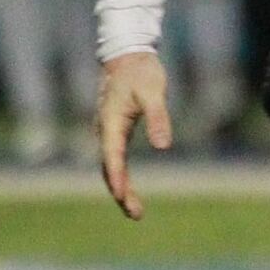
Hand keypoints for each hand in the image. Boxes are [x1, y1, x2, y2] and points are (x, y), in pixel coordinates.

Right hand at [94, 52, 171, 219]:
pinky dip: (119, 175)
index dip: (118, 179)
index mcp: (111, 123)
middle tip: (136, 215)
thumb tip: (163, 147)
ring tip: (134, 210)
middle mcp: (105, 131)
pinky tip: (128, 187)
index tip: (124, 198)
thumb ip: (158, 118)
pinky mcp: (115, 130)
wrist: (128, 55)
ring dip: (120, 188)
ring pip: (110, 166)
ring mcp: (108, 131)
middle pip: (109, 169)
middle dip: (121, 193)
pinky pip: (114, 158)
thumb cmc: (142, 72)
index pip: (113, 158)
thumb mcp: (154, 93)